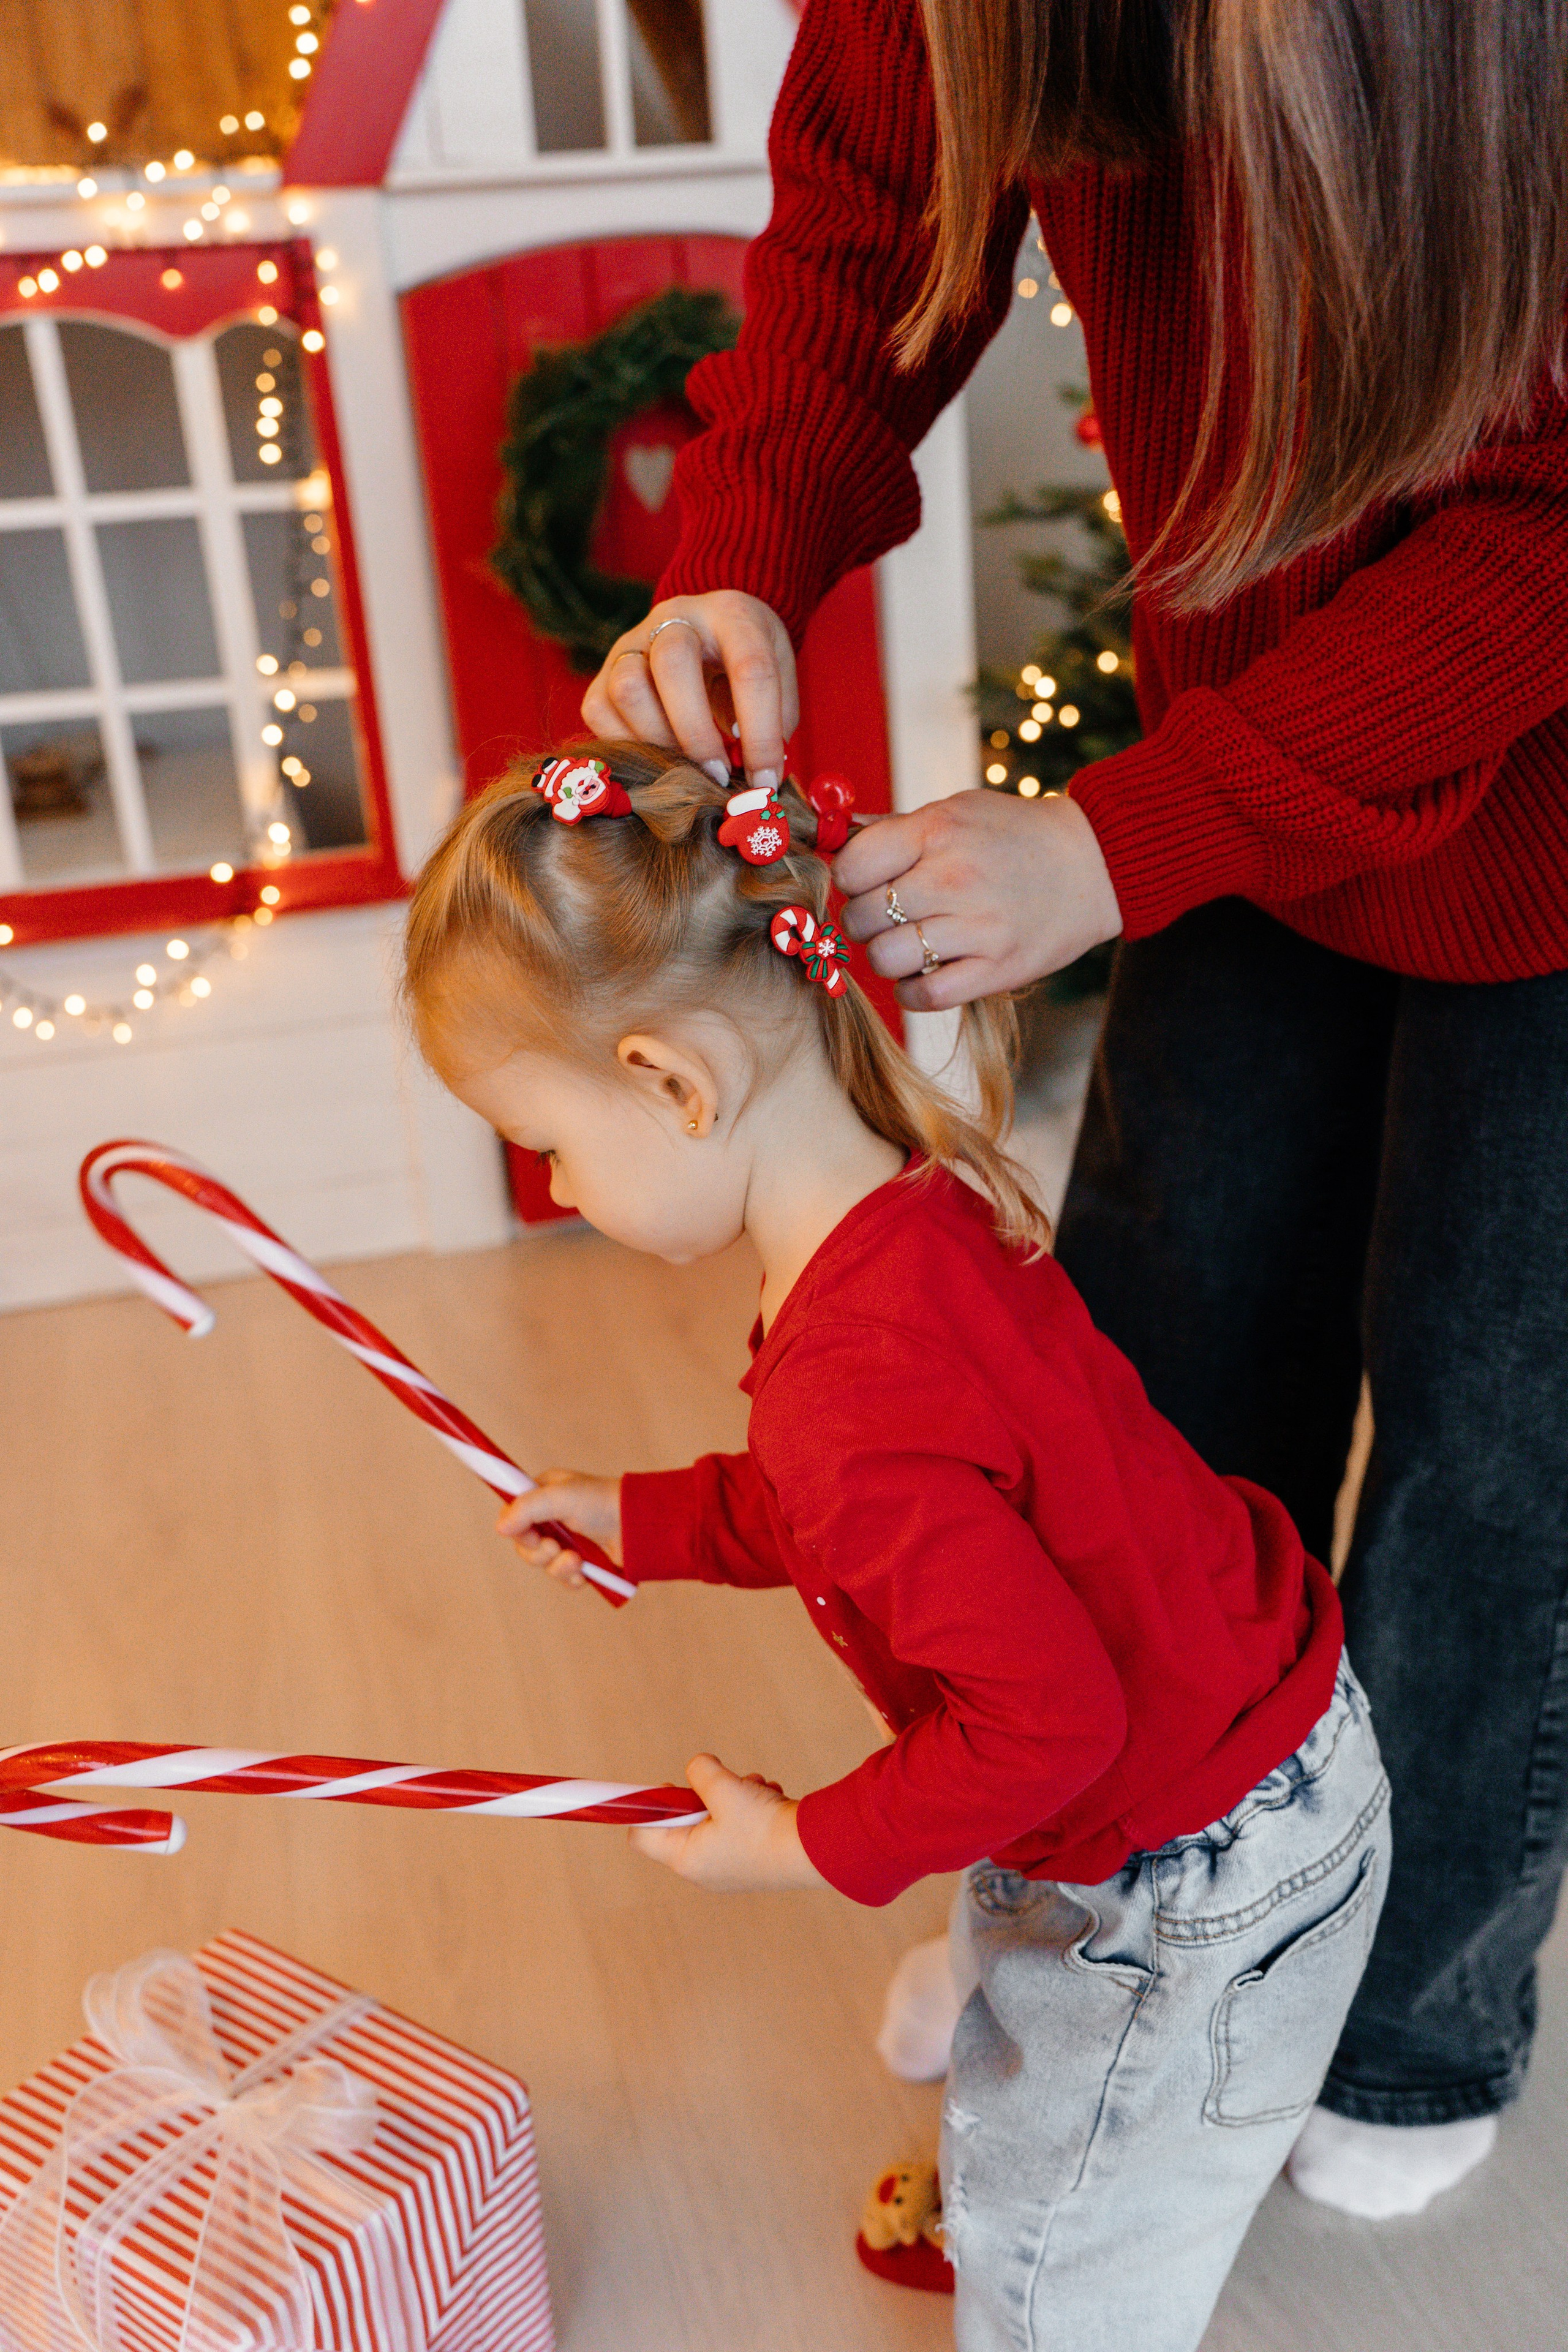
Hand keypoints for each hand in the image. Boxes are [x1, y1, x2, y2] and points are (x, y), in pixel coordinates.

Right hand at [497, 1469, 622, 1588]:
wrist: (640, 1526)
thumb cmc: (602, 1502)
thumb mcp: (560, 1497)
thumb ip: (526, 1509)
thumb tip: (500, 1528)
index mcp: (544, 1493)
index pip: (513, 1516)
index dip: (518, 1531)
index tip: (532, 1535)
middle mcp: (553, 1516)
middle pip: (525, 1546)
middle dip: (539, 1553)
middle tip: (556, 1548)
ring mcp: (568, 1539)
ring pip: (544, 1564)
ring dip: (558, 1567)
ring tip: (577, 1561)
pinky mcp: (583, 1561)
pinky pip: (563, 1578)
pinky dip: (572, 1578)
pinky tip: (585, 1573)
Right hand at [581, 592, 797, 788]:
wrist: (705, 629)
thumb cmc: (744, 660)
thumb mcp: (779, 675)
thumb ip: (777, 718)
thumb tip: (760, 775)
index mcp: (731, 614)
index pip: (750, 669)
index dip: (762, 734)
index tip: (766, 781)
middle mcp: (676, 619)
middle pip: (673, 664)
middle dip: (697, 733)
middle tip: (718, 774)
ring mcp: (631, 643)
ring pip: (627, 687)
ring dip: (658, 740)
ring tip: (684, 765)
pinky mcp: (602, 673)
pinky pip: (600, 711)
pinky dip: (627, 744)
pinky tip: (657, 755)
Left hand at [630, 1754, 828, 1891]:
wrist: (816, 1850)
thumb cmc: (765, 1826)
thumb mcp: (724, 1787)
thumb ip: (700, 1771)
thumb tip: (697, 1767)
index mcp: (687, 1859)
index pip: (641, 1836)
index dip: (648, 1807)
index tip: (671, 1787)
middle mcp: (703, 1869)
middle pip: (682, 1822)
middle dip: (702, 1794)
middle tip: (722, 1785)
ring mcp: (728, 1868)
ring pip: (714, 1818)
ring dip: (731, 1795)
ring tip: (754, 1789)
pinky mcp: (751, 1861)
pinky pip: (737, 1826)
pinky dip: (750, 1806)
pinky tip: (770, 1800)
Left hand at [835, 788, 1121, 1010]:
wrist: (1095, 864)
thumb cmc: (1015, 835)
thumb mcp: (957, 811)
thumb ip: (897, 828)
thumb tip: (834, 837)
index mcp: (938, 831)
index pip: (853, 866)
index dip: (849, 877)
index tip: (866, 880)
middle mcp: (954, 878)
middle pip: (861, 916)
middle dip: (863, 919)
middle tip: (888, 915)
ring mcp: (977, 928)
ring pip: (885, 958)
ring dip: (887, 956)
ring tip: (910, 941)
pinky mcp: (997, 970)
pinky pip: (923, 994)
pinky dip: (912, 988)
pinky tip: (927, 969)